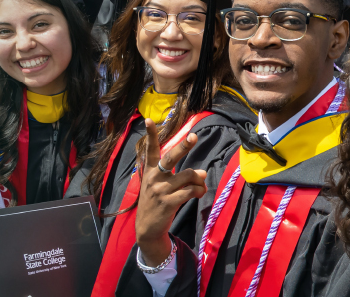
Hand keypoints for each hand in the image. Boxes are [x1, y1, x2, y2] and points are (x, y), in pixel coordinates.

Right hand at [135, 119, 205, 265]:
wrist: (147, 229)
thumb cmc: (156, 203)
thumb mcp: (158, 187)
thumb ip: (179, 177)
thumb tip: (201, 173)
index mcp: (150, 171)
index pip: (149, 150)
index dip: (150, 135)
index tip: (148, 120)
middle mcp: (154, 178)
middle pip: (170, 158)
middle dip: (183, 146)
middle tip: (194, 136)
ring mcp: (160, 190)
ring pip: (188, 176)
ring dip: (199, 179)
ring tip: (201, 185)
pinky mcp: (168, 202)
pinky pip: (190, 191)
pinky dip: (199, 191)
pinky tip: (200, 193)